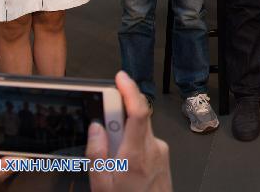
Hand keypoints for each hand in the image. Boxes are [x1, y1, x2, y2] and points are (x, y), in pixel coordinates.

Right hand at [87, 71, 171, 191]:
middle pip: (138, 115)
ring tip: (113, 156)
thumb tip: (96, 127)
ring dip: (124, 132)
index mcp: (136, 155)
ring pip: (140, 127)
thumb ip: (96, 154)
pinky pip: (145, 138)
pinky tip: (125, 161)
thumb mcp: (101, 185)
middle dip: (118, 112)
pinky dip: (132, 142)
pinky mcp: (163, 153)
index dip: (130, 90)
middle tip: (102, 125)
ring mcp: (160, 150)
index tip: (120, 78)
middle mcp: (152, 148)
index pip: (138, 112)